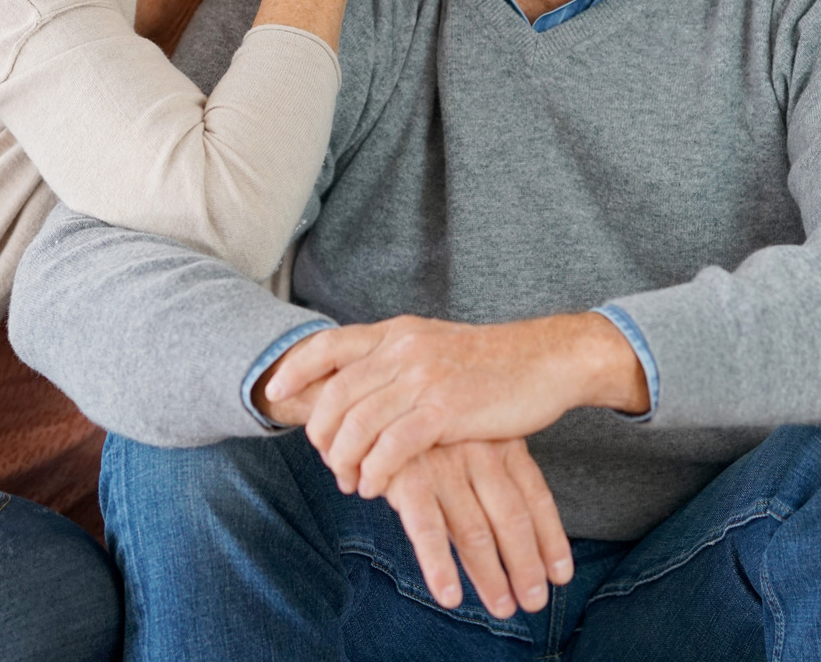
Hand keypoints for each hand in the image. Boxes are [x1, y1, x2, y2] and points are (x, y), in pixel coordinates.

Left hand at [264, 313, 649, 499]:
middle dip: (320, 435)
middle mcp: (402, 349)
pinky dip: (374, 473)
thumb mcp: (434, 346)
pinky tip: (376, 487)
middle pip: (334, 395)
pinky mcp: (444, 410)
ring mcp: (422, 378)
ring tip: (353, 482)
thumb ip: (396, 359)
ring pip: (356, 425)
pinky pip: (390, 449)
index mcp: (396, 332)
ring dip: (345, 462)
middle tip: (329, 462)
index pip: (328, 345)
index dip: (295, 370)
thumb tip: (359, 383)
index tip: (275, 395)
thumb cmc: (490, 362)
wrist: (545, 360)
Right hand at [383, 439, 571, 616]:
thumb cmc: (430, 430)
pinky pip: (426, 530)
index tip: (560, 575)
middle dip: (526, 565)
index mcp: (502, 442)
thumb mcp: (473, 438)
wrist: (374, 402)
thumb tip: (524, 534)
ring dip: (491, 576)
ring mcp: (444, 466)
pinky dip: (440, 566)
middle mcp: (480, 453)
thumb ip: (495, 476)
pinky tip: (450, 596)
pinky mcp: (407, 478)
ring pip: (475, 531)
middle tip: (533, 601)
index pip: (536, 497)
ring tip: (503, 608)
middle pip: (512, 519)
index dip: (551, 539)